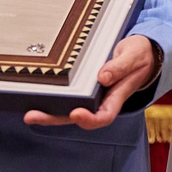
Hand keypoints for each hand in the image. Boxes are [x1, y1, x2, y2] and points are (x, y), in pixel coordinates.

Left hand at [24, 35, 158, 129]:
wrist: (142, 52)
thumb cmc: (140, 55)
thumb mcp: (135, 56)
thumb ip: (121, 66)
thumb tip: (102, 77)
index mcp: (117, 96)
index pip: (103, 115)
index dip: (89, 119)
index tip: (77, 113)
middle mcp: (101, 99)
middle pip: (78, 117)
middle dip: (55, 118)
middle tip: (34, 116)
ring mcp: (91, 93)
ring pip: (68, 108)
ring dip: (48, 112)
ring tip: (30, 113)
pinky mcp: (83, 84)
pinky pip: (67, 95)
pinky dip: (51, 98)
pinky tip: (36, 96)